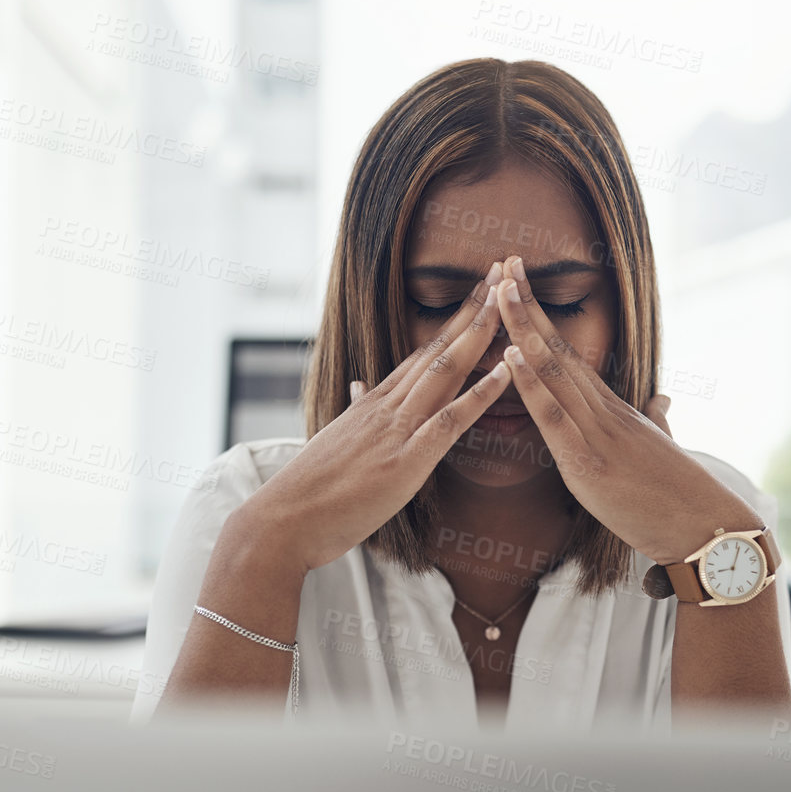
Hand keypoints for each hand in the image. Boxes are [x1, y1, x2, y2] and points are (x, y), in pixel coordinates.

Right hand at [237, 261, 512, 572]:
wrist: (282, 520)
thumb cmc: (309, 490)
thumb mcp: (336, 439)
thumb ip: (355, 411)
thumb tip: (359, 386)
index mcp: (374, 403)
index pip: (422, 353)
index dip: (454, 322)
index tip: (479, 292)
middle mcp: (387, 406)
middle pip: (439, 348)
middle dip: (473, 309)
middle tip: (503, 270)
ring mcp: (396, 430)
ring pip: (445, 371)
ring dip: (480, 334)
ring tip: (508, 301)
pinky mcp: (405, 461)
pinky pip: (449, 420)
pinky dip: (480, 394)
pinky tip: (505, 372)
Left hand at [493, 256, 759, 565]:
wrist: (704, 527)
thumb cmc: (678, 495)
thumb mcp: (663, 449)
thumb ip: (657, 422)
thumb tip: (662, 402)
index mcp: (612, 408)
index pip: (568, 354)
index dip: (541, 320)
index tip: (521, 286)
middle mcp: (602, 410)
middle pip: (557, 349)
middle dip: (527, 307)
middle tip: (504, 263)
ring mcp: (595, 432)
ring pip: (553, 371)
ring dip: (522, 330)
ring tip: (501, 291)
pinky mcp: (587, 462)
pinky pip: (553, 416)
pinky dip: (530, 384)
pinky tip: (510, 356)